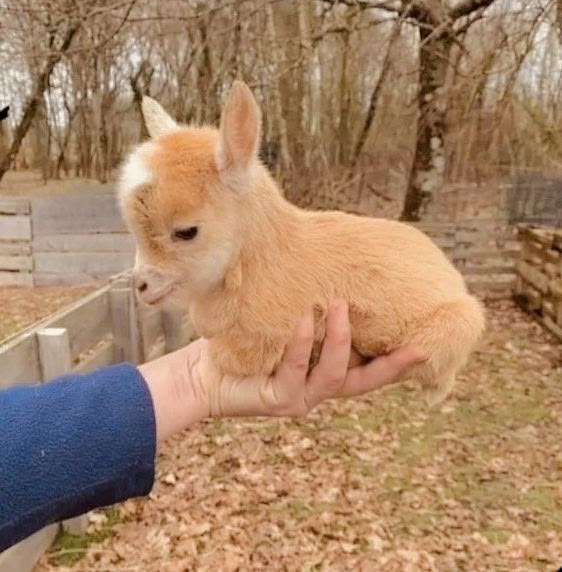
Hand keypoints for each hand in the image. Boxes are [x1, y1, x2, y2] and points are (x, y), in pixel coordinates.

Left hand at [203, 299, 425, 417]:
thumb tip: (330, 268)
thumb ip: (312, 312)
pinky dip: (302, 343)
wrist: (204, 373)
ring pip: (334, 375)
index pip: (371, 370)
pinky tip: (304, 319)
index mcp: (326, 374)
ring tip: (341, 305)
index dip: (398, 361)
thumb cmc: (248, 343)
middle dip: (391, 365)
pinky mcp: (277, 399)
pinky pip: (295, 370)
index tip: (425, 344)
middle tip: (415, 343)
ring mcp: (300, 397)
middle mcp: (319, 390)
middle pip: (366, 382)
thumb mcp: (287, 325)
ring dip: (341, 339)